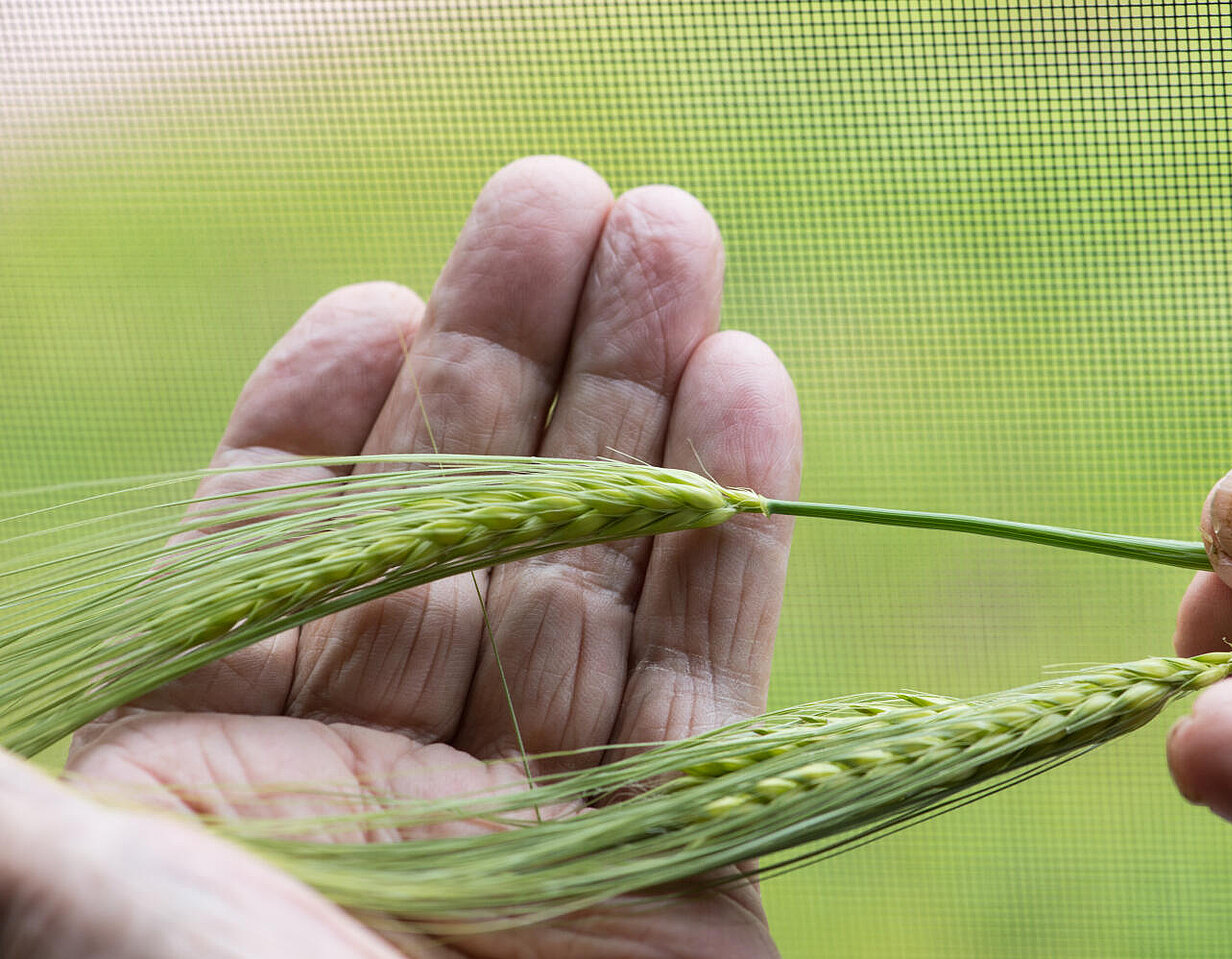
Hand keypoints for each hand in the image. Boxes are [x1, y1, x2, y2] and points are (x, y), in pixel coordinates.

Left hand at [48, 156, 802, 956]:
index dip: (337, 418)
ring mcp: (555, 810)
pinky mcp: (694, 854)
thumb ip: (15, 805)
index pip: (293, 552)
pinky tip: (748, 384)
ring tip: (677, 240)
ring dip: (646, 400)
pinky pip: (713, 665)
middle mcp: (397, 779)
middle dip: (525, 355)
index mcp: (242, 784)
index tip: (383, 298)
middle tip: (577, 197)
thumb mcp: (84, 916)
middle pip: (470, 522)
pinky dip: (738, 527)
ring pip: (605, 565)